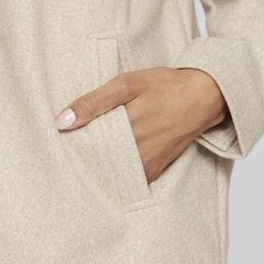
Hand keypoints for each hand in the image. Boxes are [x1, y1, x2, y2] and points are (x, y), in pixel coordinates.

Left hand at [55, 66, 227, 182]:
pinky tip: (110, 164)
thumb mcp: (127, 84)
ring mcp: (145, 165)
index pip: (84, 148)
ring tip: (88, 157)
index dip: (70, 147)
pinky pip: (129, 179)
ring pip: (111, 173)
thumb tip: (61, 122)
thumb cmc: (165, 86)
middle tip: (69, 153)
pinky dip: (118, 173)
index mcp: (122, 131)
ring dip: (100, 167)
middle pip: (96, 163)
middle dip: (83, 158)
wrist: (204, 98)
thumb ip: (93, 103)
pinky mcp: (154, 171)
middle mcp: (134, 153)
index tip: (59, 145)